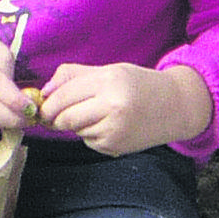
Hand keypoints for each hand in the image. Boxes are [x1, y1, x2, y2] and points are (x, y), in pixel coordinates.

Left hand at [37, 61, 211, 155]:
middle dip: (56, 118)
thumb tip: (44, 91)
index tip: (43, 106)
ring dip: (77, 125)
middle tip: (56, 115)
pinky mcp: (116, 146)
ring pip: (75, 130)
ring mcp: (115, 129)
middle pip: (65, 117)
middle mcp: (112, 106)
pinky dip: (91, 134)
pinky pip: (89, 141)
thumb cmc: (139, 85)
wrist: (176, 106)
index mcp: (109, 81)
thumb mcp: (109, 71)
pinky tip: (109, 125)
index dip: (48, 103)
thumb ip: (74, 76)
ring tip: (98, 114)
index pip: (63, 95)